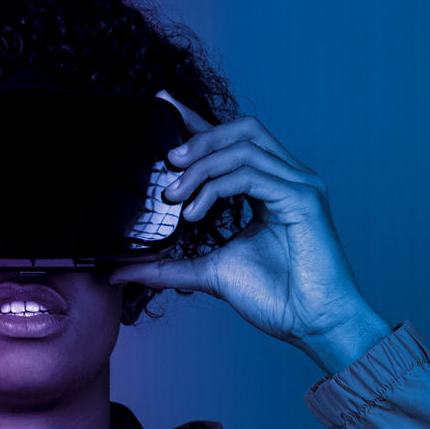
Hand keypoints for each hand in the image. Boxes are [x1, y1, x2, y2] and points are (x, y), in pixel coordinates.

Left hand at [109, 91, 390, 372]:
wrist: (311, 323)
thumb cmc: (276, 298)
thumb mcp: (207, 273)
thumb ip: (166, 266)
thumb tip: (118, 271)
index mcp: (270, 188)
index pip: (232, 141)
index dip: (197, 120)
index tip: (162, 105)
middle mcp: (288, 179)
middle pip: (243, 130)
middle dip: (199, 137)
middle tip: (167, 163)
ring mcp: (299, 185)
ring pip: (245, 147)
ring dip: (202, 165)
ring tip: (175, 195)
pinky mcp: (303, 199)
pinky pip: (253, 174)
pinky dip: (218, 187)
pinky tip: (196, 211)